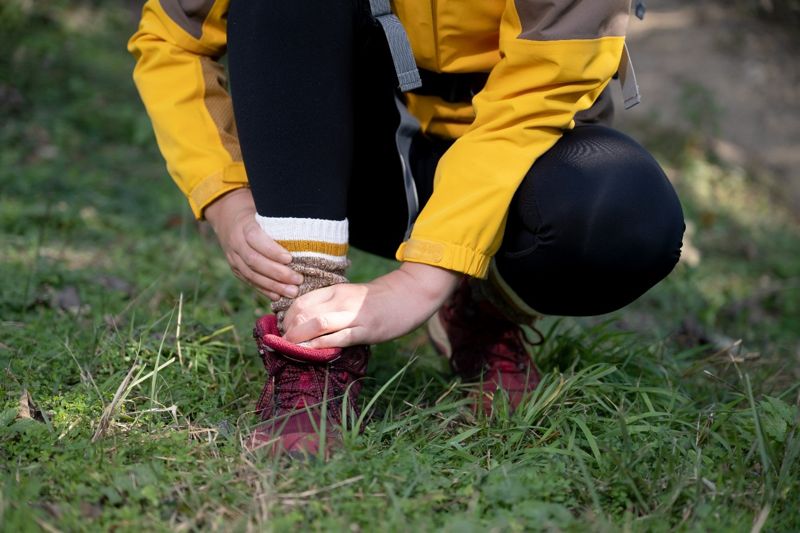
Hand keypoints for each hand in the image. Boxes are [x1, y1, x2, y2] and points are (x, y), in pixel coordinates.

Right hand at [204, 189, 302, 299]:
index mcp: (244, 225)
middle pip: (254, 261)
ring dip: (273, 285)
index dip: (272, 250)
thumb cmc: (258, 213)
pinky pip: (249, 281)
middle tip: (298, 279)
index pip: (255, 239)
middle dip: (277, 273)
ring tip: (292, 291)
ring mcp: (233, 258)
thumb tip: (310, 227)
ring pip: (251, 274)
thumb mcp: (265, 210)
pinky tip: (278, 296)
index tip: (290, 258)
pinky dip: (264, 290)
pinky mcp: (235, 269)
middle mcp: (235, 242)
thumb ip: (281, 220)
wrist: (229, 217)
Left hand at [282, 262, 460, 347]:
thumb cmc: (377, 299)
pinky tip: (311, 353)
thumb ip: (330, 306)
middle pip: (303, 313)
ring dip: (299, 339)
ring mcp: (353, 315)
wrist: (409, 295)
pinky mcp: (366, 330)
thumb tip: (307, 324)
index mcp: (335, 290)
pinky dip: (319, 346)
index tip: (284, 332)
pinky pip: (337, 338)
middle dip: (288, 332)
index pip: (300, 303)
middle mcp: (340, 300)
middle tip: (285, 345)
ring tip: (293, 350)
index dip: (286, 320)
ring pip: (316, 324)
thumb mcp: (350, 296)